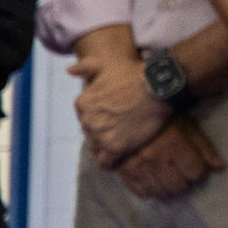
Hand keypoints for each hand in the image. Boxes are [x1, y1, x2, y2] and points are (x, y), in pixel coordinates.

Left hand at [71, 47, 172, 166]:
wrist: (159, 86)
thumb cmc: (135, 73)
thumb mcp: (107, 64)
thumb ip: (86, 67)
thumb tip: (68, 70)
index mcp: (82, 103)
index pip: (85, 118)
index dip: (100, 119)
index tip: (114, 118)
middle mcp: (87, 120)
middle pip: (91, 134)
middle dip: (104, 133)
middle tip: (123, 130)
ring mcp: (100, 135)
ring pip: (98, 149)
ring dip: (108, 148)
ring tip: (125, 143)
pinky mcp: (115, 148)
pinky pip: (106, 163)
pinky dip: (112, 163)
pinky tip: (123, 157)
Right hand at [116, 114, 226, 201]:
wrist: (128, 113)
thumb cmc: (164, 119)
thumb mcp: (188, 127)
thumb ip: (205, 148)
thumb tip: (221, 168)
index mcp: (173, 144)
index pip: (195, 172)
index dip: (201, 173)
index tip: (199, 170)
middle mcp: (155, 158)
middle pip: (178, 186)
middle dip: (187, 185)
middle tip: (186, 178)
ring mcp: (138, 167)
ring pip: (160, 193)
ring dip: (171, 191)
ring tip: (174, 183)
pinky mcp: (125, 173)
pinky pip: (142, 192)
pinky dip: (152, 192)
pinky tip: (157, 184)